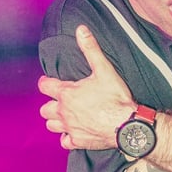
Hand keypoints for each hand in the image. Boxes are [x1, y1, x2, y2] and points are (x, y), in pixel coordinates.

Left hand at [38, 26, 135, 149]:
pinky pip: (64, 141)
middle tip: (61, 100)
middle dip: (50, 104)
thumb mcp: (104, 69)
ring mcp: (70, 128)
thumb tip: (81, 30)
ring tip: (65, 116)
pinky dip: (66, 137)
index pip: (45, 86)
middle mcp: (64, 112)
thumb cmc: (115, 97)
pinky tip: (73, 132)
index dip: (46, 82)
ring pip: (51, 126)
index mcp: (66, 93)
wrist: (127, 124)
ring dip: (56, 120)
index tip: (49, 82)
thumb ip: (90, 49)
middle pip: (45, 109)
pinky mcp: (78, 142)